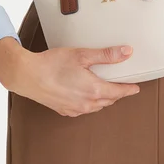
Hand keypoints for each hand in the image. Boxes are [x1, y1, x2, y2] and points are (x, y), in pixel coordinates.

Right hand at [6, 44, 140, 116]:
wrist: (27, 76)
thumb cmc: (53, 64)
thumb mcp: (82, 54)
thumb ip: (106, 55)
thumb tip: (126, 53)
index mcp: (93, 90)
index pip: (118, 92)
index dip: (128, 89)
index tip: (136, 88)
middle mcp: (86, 103)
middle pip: (108, 100)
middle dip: (117, 94)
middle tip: (122, 85)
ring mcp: (75, 109)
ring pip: (96, 106)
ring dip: (103, 99)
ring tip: (106, 89)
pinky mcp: (64, 110)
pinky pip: (83, 109)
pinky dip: (90, 103)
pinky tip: (86, 95)